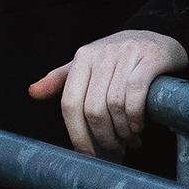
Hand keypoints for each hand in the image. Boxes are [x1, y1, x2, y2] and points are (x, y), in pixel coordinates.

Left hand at [29, 29, 188, 156]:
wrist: (156, 34)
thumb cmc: (117, 57)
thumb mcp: (87, 65)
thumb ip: (61, 80)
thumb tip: (32, 92)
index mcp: (82, 58)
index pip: (70, 103)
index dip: (76, 134)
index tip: (86, 154)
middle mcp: (101, 54)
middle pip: (93, 109)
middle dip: (103, 137)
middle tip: (115, 150)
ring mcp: (126, 54)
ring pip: (115, 104)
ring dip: (123, 131)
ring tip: (130, 141)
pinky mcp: (150, 57)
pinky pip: (137, 90)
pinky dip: (135, 114)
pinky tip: (138, 127)